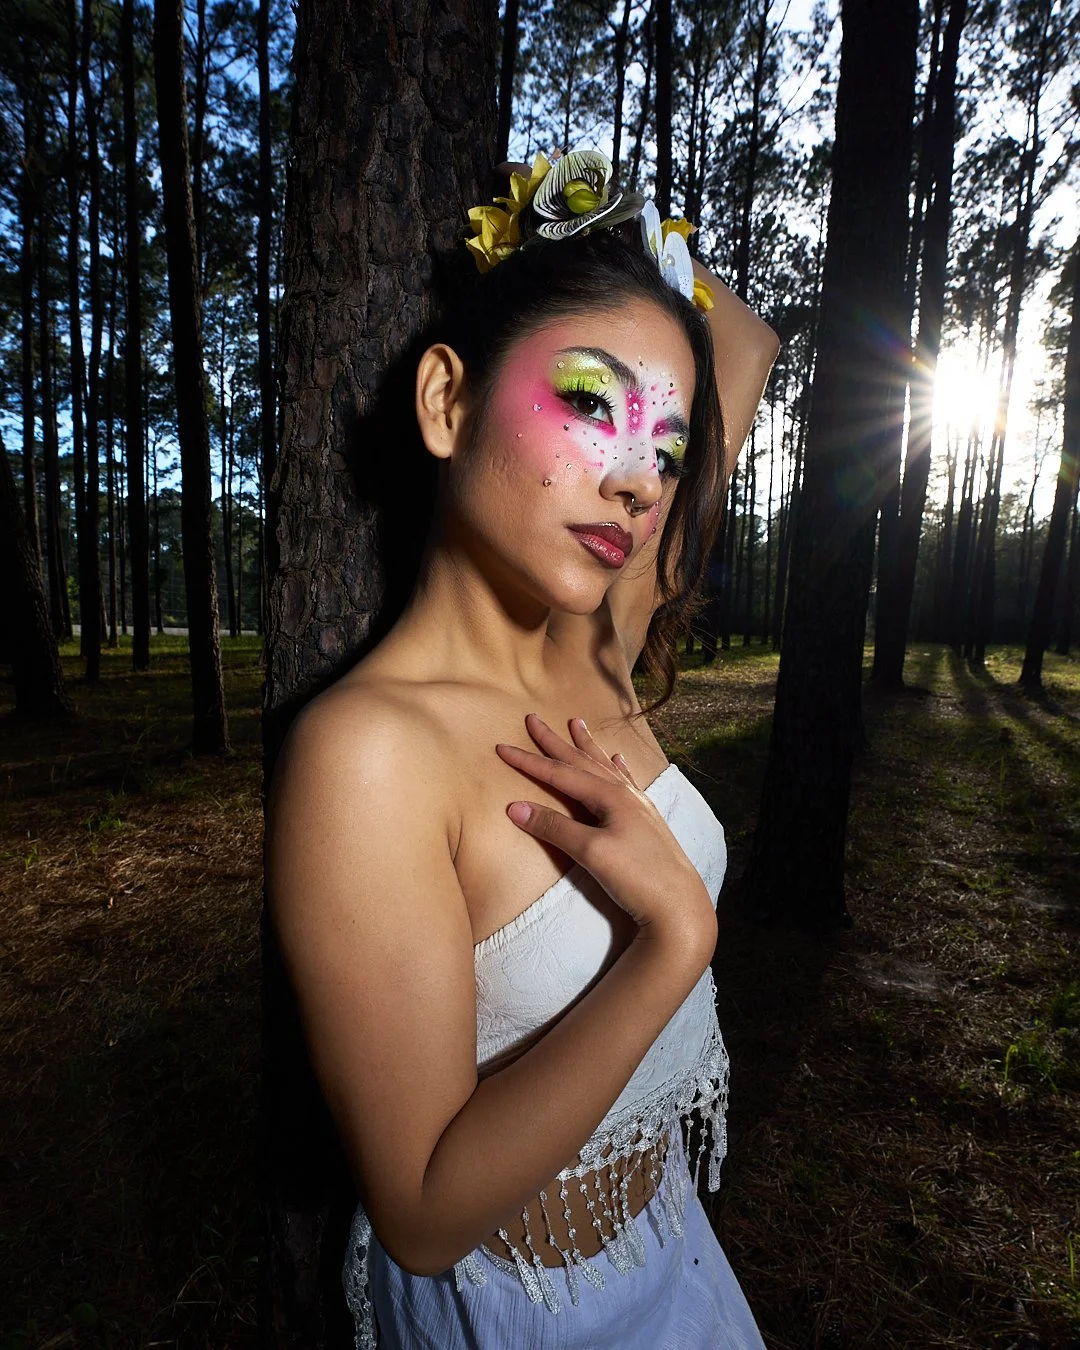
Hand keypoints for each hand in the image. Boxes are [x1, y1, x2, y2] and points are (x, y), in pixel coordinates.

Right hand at [496, 715, 716, 961]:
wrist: (679, 906)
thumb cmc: (636, 877)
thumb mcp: (590, 852)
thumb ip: (554, 827)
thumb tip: (515, 807)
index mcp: (610, 796)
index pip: (560, 774)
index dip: (529, 761)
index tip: (502, 747)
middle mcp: (625, 794)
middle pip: (582, 762)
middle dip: (555, 741)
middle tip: (533, 719)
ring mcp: (639, 806)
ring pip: (605, 767)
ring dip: (587, 747)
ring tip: (576, 723)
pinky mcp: (647, 821)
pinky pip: (626, 782)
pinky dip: (616, 768)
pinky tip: (618, 759)